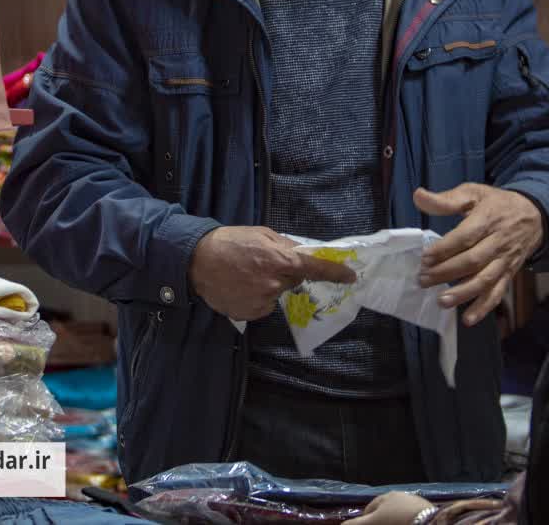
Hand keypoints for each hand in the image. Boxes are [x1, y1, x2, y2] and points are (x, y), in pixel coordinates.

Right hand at [188, 226, 356, 320]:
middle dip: (286, 273)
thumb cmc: (231, 241)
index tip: (350, 276)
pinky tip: (240, 286)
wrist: (198, 261)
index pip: (316, 269)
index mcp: (281, 260)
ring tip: (246, 274)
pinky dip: (256, 297)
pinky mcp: (250, 314)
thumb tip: (305, 253)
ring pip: (277, 294)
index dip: (336, 273)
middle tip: (263, 262)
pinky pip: (263, 306)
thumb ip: (285, 245)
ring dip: (270, 286)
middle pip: (294, 281)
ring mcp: (262, 301)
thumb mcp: (262, 234)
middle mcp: (276, 284)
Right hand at [344, 492, 434, 524]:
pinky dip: (406, 522)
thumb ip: (354, 524)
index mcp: (386, 497)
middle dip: (380, 521)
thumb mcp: (372, 523)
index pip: (369, 510)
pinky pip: (411, 518)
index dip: (364, 521)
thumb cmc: (396, 522)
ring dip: (394, 521)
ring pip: (400, 516)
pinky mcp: (428, 513)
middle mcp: (401, 497)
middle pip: (385, 513)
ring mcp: (416, 505)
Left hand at [414, 183, 542, 326]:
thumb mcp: (474, 193)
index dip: (444, 249)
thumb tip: (418, 196)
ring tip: (441, 301)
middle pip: (473, 261)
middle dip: (446, 272)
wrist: (535, 215)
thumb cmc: (497, 204)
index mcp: (488, 219)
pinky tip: (468, 319)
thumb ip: (446, 199)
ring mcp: (505, 260)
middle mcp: (499, 241)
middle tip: (424, 280)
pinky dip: (484, 307)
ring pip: (485, 279)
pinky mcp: (509, 273)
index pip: (465, 237)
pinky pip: (498, 292)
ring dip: (463, 293)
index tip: (425, 258)